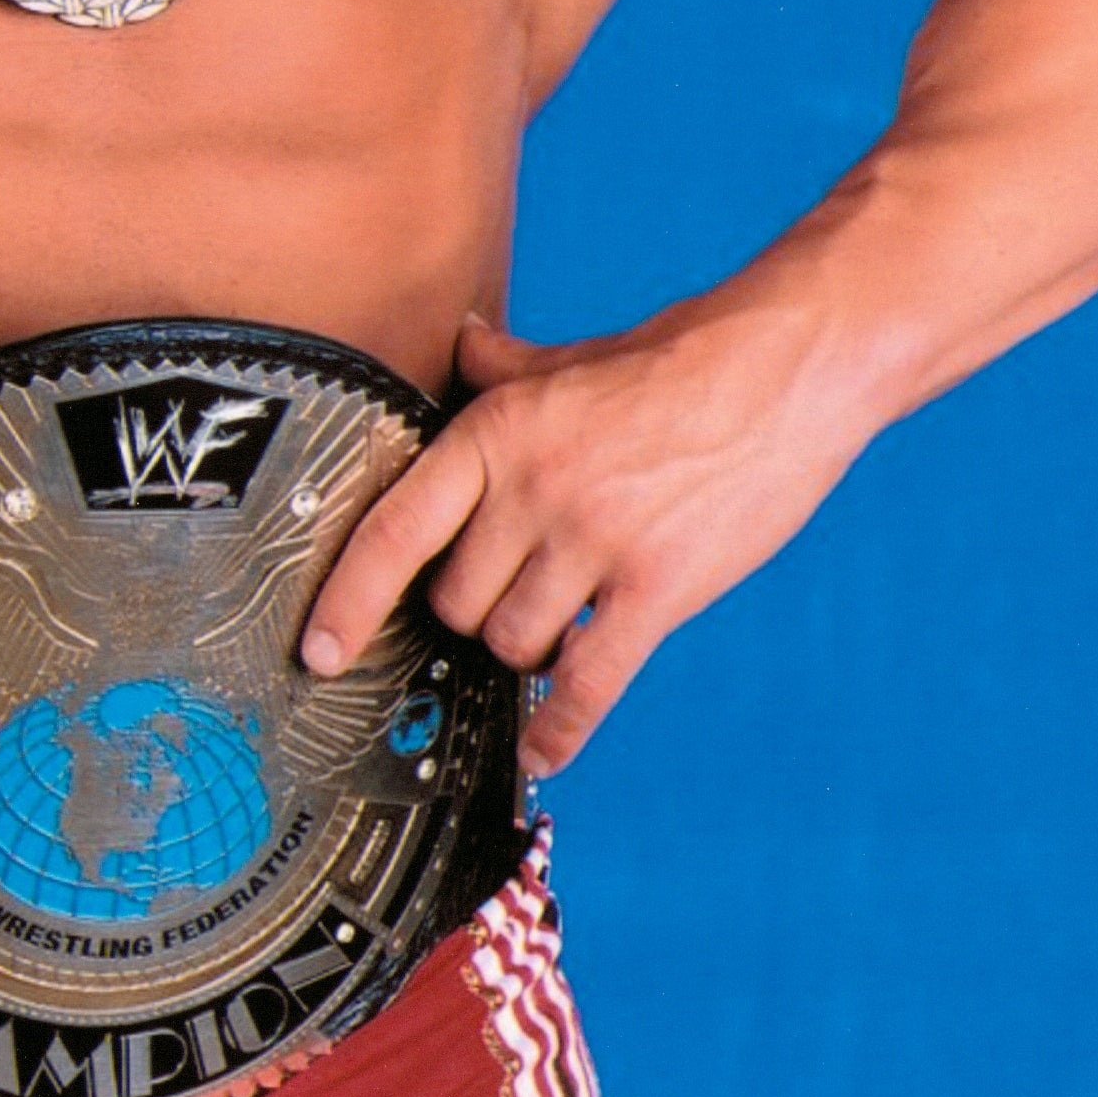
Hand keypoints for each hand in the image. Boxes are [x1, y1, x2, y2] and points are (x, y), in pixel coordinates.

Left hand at [299, 305, 861, 773]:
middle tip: (499, 596)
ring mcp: (593, 542)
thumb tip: (456, 342)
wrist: (779, 370)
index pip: (394, 529)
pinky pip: (587, 682)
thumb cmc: (669, 362)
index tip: (318, 652)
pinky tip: (539, 754)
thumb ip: (500, 366)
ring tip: (550, 623)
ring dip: (521, 649)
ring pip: (512, 643)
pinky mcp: (656, 588)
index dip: (347, 598)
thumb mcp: (566, 357)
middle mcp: (531, 490)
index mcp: (495, 431)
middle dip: (468, 613)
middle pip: (454, 603)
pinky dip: (557, 728)